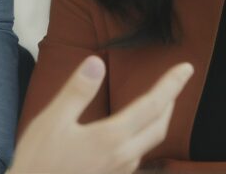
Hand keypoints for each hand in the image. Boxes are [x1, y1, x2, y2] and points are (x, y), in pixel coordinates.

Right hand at [8, 56, 193, 173]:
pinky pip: (137, 155)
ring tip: (158, 101)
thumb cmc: (38, 161)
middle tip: (176, 81)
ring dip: (158, 119)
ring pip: (150, 142)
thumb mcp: (52, 121)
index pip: (152, 105)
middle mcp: (123, 157)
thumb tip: (96, 63)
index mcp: (111, 138)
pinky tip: (133, 130)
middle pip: (159, 125)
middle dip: (170, 101)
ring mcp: (119, 171)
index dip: (172, 85)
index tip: (187, 68)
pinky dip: (144, 135)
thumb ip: (78, 91)